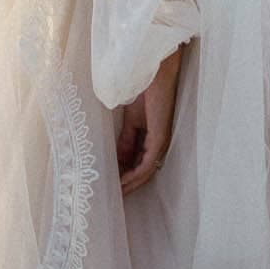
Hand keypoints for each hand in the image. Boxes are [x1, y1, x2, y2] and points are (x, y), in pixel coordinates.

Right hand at [116, 44, 182, 195]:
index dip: (123, 176)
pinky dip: (134, 175)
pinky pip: (147, 164)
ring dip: (129, 185)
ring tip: (114, 195)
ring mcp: (160, 142)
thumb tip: (117, 161)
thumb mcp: (130, 121)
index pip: (137, 164)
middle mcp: (158, 143)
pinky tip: (122, 183)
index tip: (108, 186)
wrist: (152, 70)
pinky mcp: (160, 139)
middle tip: (109, 198)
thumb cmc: (143, 89)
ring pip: (145, 172)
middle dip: (126, 186)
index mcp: (151, 138)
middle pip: (142, 172)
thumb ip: (126, 140)